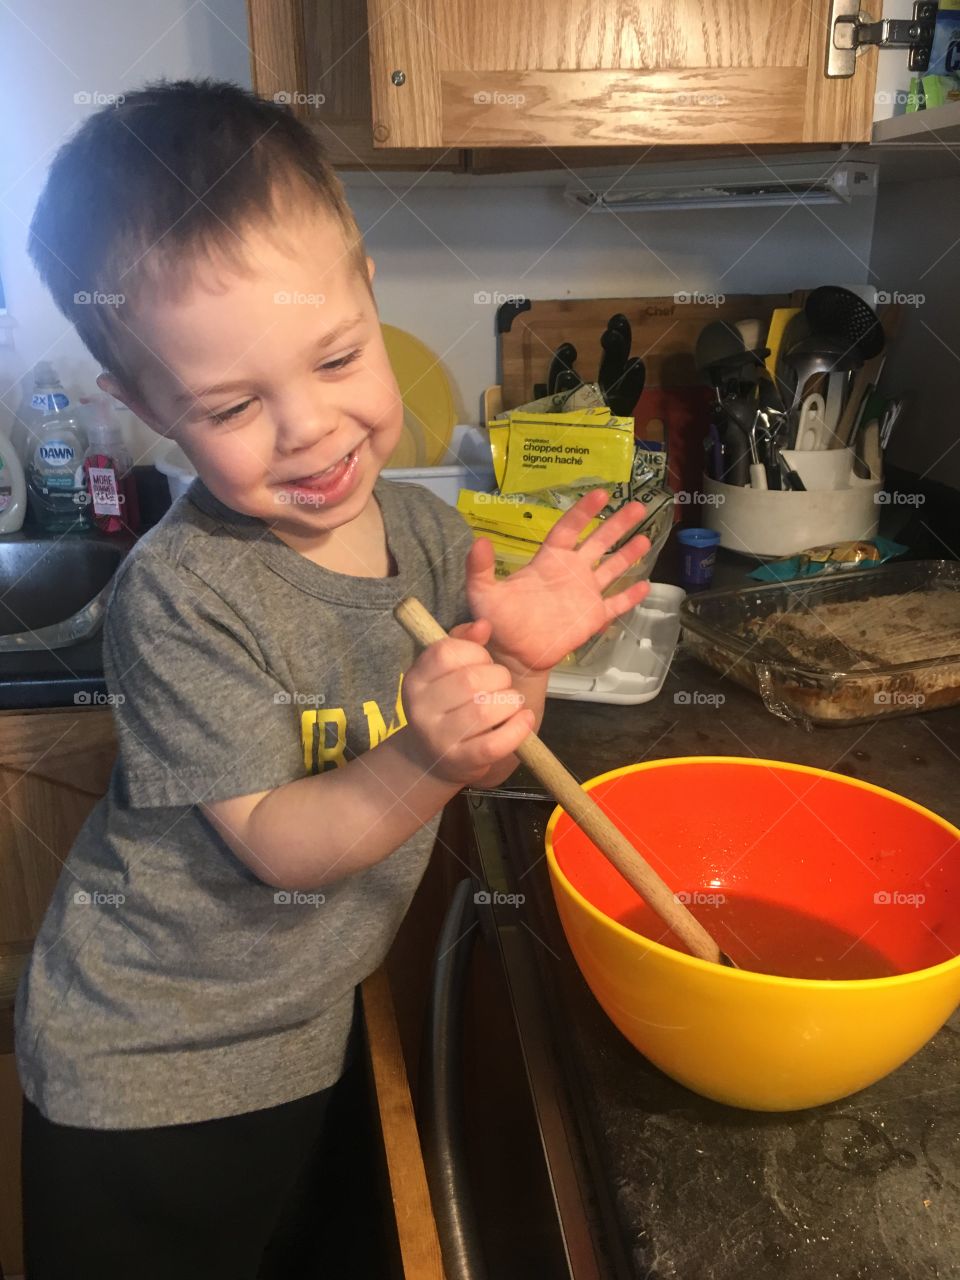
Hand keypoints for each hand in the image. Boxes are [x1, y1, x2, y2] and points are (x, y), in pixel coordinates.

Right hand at [401, 619, 534, 785]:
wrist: (433, 758)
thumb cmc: (449, 705)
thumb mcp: (448, 672)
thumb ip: (464, 643)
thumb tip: (484, 626)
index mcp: (416, 679)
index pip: (446, 653)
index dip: (475, 652)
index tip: (483, 661)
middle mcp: (420, 708)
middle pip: (471, 680)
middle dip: (499, 678)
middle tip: (502, 685)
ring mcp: (438, 738)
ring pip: (484, 710)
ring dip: (510, 702)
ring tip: (511, 702)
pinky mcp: (460, 760)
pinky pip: (494, 744)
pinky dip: (517, 729)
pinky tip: (524, 719)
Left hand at [465, 490, 651, 671]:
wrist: (513, 653)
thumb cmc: (498, 620)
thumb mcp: (483, 592)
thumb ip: (481, 568)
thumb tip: (479, 541)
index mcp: (550, 561)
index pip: (569, 529)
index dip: (584, 512)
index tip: (601, 493)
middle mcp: (571, 572)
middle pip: (598, 542)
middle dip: (617, 524)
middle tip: (638, 506)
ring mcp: (585, 594)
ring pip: (612, 568)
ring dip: (628, 554)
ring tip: (646, 539)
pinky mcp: (593, 617)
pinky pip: (616, 604)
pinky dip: (630, 596)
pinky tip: (646, 585)